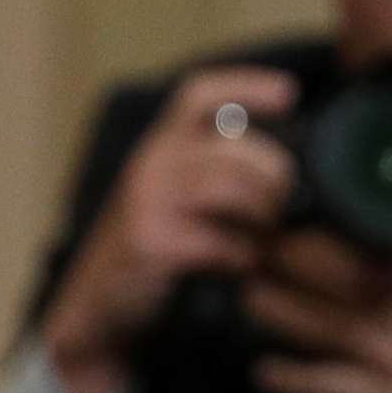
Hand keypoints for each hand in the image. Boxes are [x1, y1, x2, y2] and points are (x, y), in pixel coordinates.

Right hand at [41, 68, 298, 392]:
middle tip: (288, 204)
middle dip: (274, 174)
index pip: (198, 96)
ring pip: (231, 187)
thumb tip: (294, 174)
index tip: (287, 94)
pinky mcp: (150, 242)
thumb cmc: (151, 251)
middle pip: (236, 146)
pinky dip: (241, 255)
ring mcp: (147, 202)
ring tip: (267, 237)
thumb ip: (217, 175)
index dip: (245, 86)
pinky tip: (242, 267)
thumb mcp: (174, 199)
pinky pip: (219, 240)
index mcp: (159, 146)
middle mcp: (150, 164)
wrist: (97, 306)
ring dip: (263, 214)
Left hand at [243, 216, 391, 392]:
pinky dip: (286, 378)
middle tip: (248, 243)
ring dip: (265, 306)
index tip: (278, 203)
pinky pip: (320, 385)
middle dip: (272, 254)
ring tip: (251, 288)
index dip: (305, 215)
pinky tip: (262, 367)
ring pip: (304, 323)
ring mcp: (389, 352)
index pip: (351, 226)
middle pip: (313, 269)